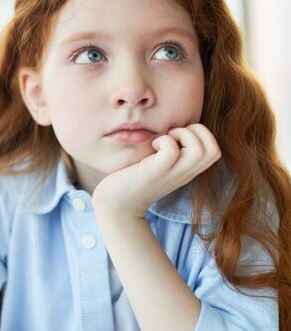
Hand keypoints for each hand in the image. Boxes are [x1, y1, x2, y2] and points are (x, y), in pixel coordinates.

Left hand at [93, 123, 220, 217]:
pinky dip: (164, 141)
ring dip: (183, 134)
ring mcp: (171, 174)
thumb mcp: (159, 165)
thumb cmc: (133, 180)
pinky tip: (152, 146)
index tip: (177, 136)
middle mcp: (184, 174)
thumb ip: (171, 151)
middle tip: (172, 135)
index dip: (201, 135)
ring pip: (200, 150)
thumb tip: (170, 125)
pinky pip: (171, 151)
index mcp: (187, 171)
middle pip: (213, 150)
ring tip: (163, 139)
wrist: (116, 206)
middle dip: (197, 131)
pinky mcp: (154, 173)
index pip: (215, 151)